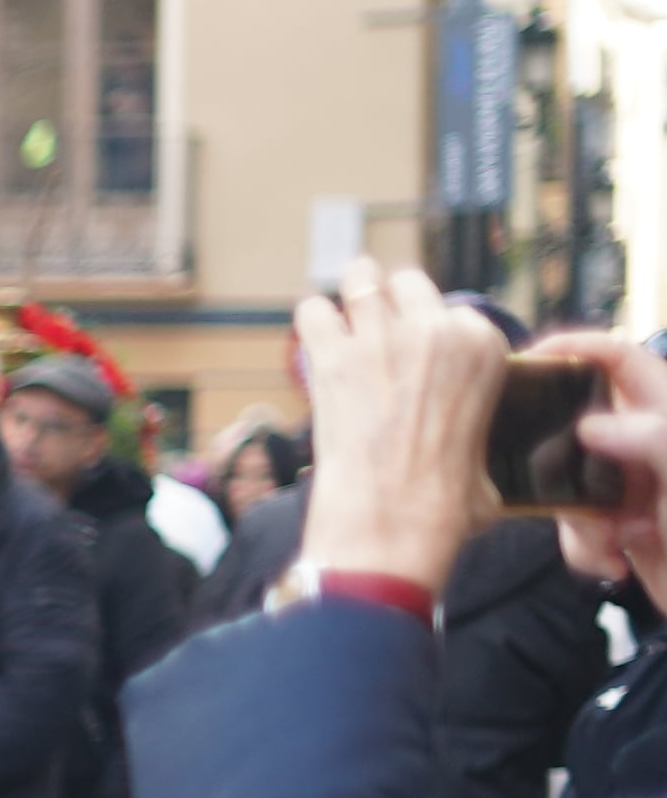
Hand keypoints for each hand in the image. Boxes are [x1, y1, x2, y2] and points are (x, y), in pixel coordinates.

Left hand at [293, 259, 506, 604]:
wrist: (393, 519)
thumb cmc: (444, 503)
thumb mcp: (487, 459)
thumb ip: (478, 437)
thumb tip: (474, 466)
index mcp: (484, 346)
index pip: (450, 309)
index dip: (424, 327)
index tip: (409, 348)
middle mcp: (437, 330)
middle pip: (406, 281)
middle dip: (387, 300)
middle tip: (370, 327)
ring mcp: (383, 337)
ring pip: (360, 278)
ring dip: (348, 296)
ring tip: (339, 319)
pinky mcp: (333, 355)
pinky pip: (312, 311)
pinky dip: (310, 322)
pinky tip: (311, 341)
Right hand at [532, 333, 666, 599]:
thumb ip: (650, 439)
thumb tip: (589, 425)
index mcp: (665, 416)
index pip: (620, 358)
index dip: (575, 347)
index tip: (528, 361)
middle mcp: (644, 445)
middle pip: (574, 429)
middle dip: (562, 470)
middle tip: (571, 495)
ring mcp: (629, 486)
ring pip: (567, 486)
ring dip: (580, 523)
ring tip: (617, 542)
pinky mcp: (616, 526)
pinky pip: (574, 528)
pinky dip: (586, 551)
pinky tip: (617, 563)